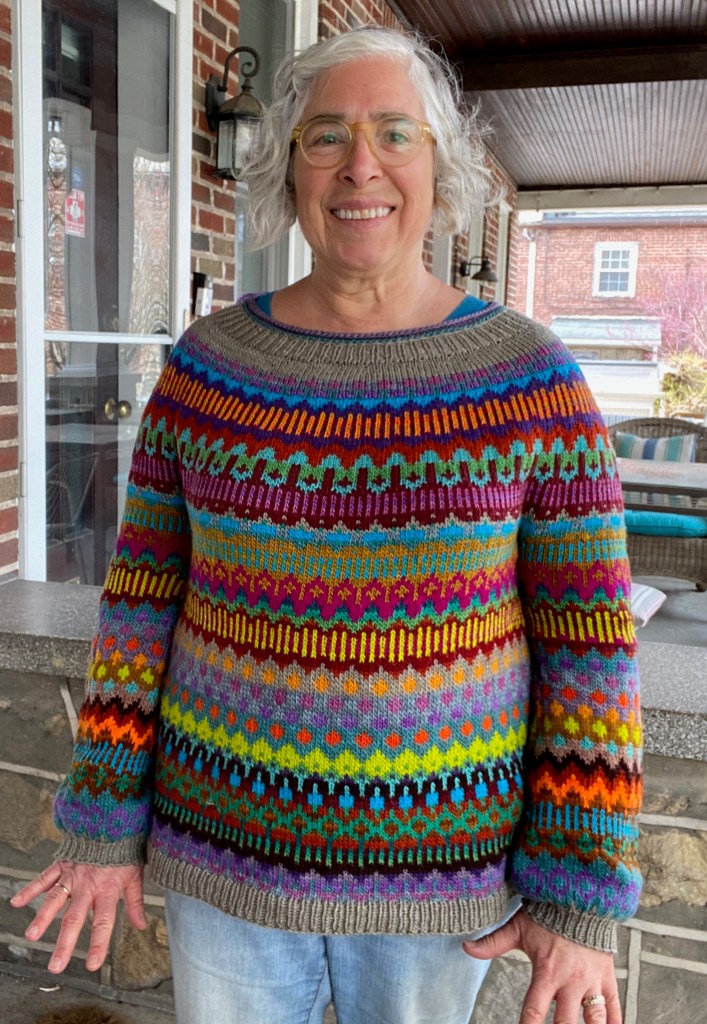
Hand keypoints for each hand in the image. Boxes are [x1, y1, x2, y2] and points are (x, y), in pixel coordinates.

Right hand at [10, 859, 146, 973]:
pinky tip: (17, 902)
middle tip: (56, 965)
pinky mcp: (62, 864)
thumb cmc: (124, 850)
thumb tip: (142, 925)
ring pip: (55, 899)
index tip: (92, 965)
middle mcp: (87, 886)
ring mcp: (72, 875)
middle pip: (74, 918)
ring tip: (32, 936)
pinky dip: (30, 889)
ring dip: (43, 918)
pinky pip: (44, 878)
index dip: (98, 944)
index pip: (103, 922)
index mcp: (107, 890)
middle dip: (65, 943)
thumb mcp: (135, 876)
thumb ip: (135, 902)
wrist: (113, 821)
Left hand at [463, 908, 620, 1022]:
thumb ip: (493, 942)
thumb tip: (466, 947)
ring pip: (594, 1019)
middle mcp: (570, 981)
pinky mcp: (607, 977)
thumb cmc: (548, 913)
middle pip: (565, 1023)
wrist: (580, 895)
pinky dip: (614, 1023)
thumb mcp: (518, 927)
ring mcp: (591, 981)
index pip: (533, 1010)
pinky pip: (615, 1007)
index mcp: (546, 972)